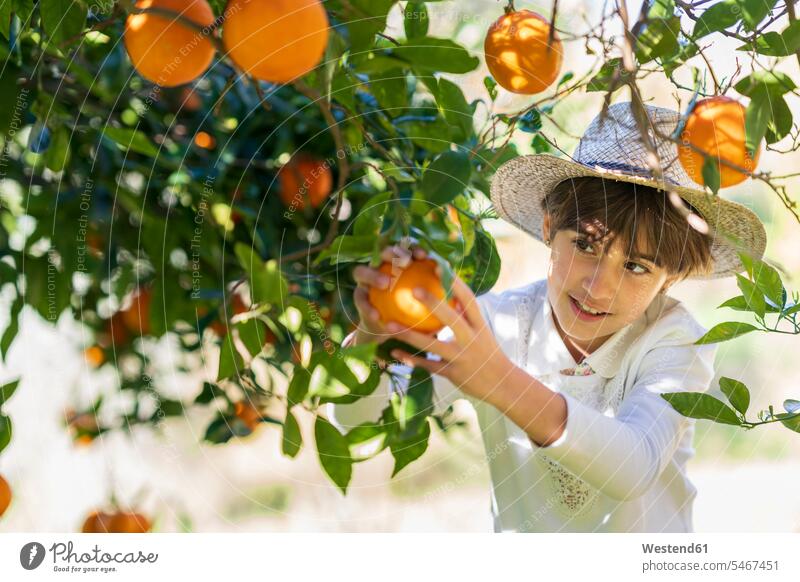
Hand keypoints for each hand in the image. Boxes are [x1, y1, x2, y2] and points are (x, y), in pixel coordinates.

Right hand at [350, 243, 428, 345]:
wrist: (389, 329)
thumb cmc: (413, 314)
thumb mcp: (427, 306)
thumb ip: (438, 297)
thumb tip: (460, 295)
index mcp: (397, 264)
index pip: (405, 250)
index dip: (414, 249)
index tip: (425, 257)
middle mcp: (379, 267)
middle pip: (381, 253)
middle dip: (391, 253)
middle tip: (404, 263)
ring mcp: (365, 281)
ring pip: (361, 271)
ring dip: (373, 275)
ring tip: (386, 283)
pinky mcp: (358, 297)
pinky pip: (359, 299)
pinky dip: (367, 306)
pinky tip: (376, 315)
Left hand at [385, 271, 514, 404]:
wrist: (502, 383)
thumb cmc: (487, 352)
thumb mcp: (481, 330)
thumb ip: (466, 313)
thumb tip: (451, 289)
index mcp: (479, 325)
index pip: (468, 299)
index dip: (454, 283)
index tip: (438, 266)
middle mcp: (471, 339)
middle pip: (451, 319)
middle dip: (433, 303)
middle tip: (413, 289)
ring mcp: (461, 357)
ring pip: (432, 345)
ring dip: (410, 335)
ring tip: (389, 325)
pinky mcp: (452, 373)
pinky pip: (427, 365)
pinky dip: (410, 359)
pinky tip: (394, 352)